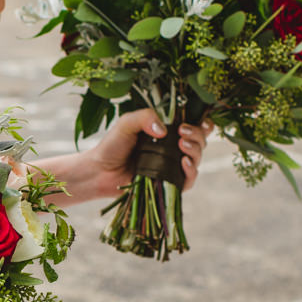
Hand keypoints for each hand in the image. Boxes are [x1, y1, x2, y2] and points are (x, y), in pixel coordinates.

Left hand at [85, 109, 214, 197]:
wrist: (100, 171)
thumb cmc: (113, 145)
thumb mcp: (127, 123)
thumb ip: (146, 117)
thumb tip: (165, 130)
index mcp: (168, 131)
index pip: (194, 124)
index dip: (202, 122)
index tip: (195, 120)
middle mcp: (174, 148)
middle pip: (200, 140)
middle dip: (198, 134)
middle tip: (183, 132)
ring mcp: (173, 166)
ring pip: (198, 158)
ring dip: (195, 149)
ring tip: (181, 145)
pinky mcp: (170, 183)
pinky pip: (189, 179)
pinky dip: (191, 170)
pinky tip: (184, 162)